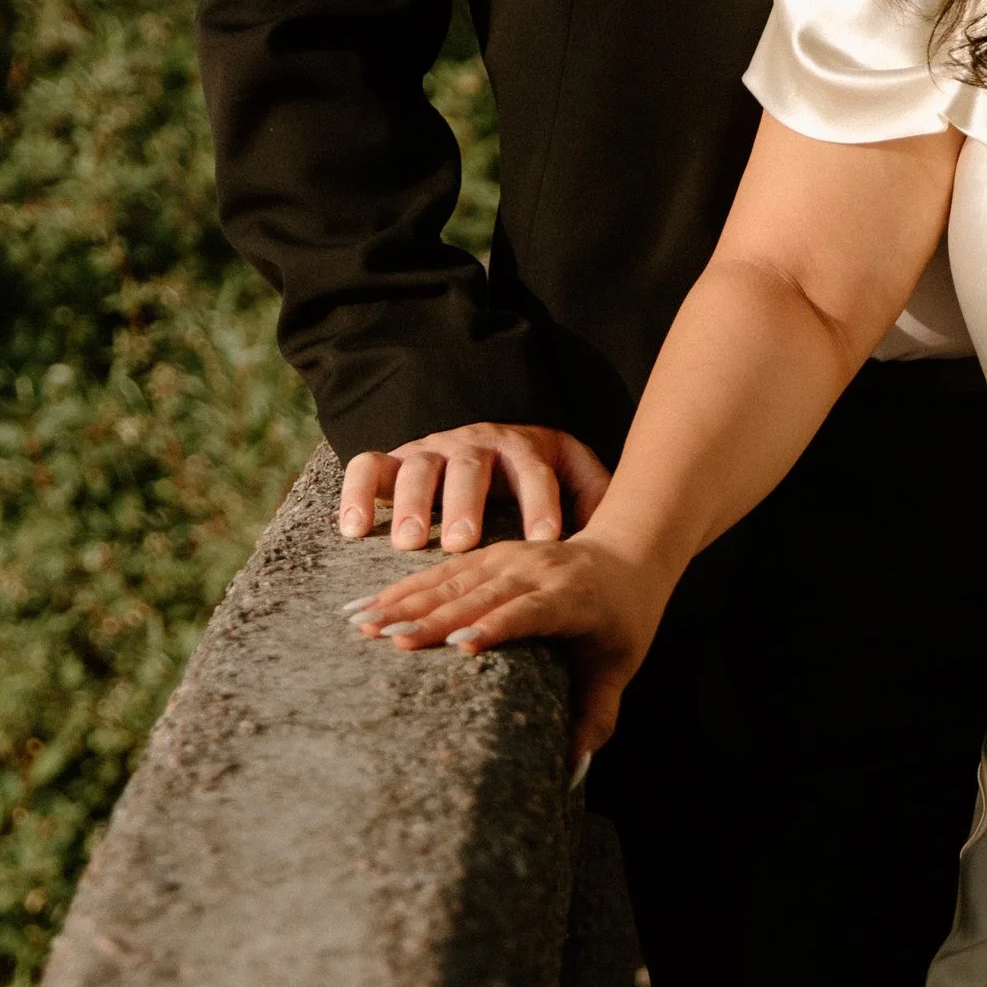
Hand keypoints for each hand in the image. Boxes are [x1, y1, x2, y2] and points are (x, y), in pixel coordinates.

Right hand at [336, 423, 611, 552]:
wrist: (493, 452)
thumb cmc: (541, 484)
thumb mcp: (576, 482)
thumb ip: (600, 499)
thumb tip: (636, 525)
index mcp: (525, 448)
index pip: (537, 470)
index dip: (541, 503)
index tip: (545, 543)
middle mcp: (475, 443)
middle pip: (471, 464)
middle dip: (466, 502)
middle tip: (462, 544)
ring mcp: (430, 449)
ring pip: (417, 465)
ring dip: (409, 503)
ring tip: (406, 544)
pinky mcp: (391, 462)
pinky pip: (366, 467)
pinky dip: (355, 493)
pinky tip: (350, 530)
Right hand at [345, 531, 659, 778]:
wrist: (627, 556)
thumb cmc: (621, 623)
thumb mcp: (617, 669)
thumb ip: (595, 718)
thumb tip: (569, 774)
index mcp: (573, 598)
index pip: (530, 611)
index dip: (496, 625)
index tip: (458, 645)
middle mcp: (539, 570)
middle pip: (481, 593)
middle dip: (434, 616)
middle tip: (386, 641)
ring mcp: (511, 556)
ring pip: (454, 578)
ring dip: (406, 600)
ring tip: (362, 624)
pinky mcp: (491, 553)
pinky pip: (443, 569)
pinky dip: (404, 586)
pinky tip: (367, 604)